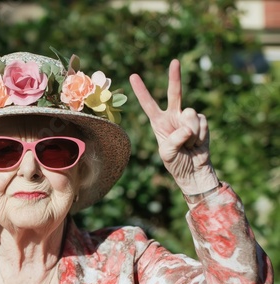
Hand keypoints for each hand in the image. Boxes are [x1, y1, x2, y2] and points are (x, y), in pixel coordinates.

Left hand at [129, 59, 218, 193]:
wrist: (194, 170)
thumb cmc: (176, 163)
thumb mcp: (167, 154)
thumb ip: (174, 140)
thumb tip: (188, 128)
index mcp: (158, 122)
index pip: (148, 104)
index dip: (141, 91)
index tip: (133, 76)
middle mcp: (173, 116)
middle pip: (175, 93)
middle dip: (175, 77)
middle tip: (174, 61)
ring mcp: (188, 118)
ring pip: (190, 114)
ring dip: (191, 132)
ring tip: (189, 144)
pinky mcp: (202, 121)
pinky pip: (202, 123)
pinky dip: (200, 135)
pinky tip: (197, 143)